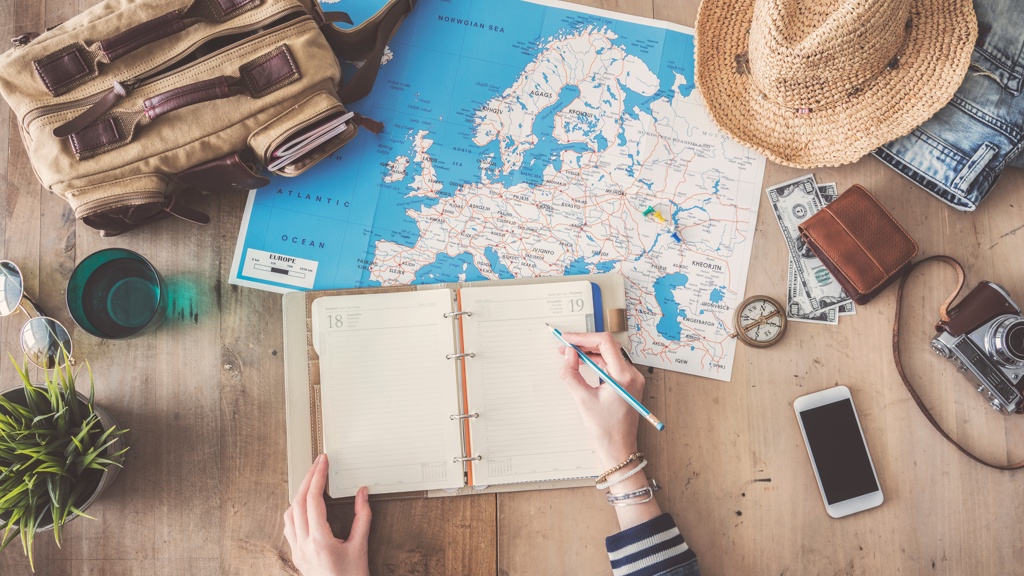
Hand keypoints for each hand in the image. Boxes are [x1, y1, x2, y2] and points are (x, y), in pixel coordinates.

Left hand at [283, 454, 371, 575]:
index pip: (313, 500)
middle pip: (298, 502)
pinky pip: (289, 527)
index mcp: (320, 541)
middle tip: (318, 463)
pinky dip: (295, 510)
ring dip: (299, 494)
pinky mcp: (297, 556)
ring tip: (311, 481)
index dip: (318, 476)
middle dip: (308, 479)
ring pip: (289, 513)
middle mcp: (304, 545)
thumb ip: (363, 517)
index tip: (323, 462)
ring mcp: (297, 551)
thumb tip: (362, 493)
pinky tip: (304, 506)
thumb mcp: (361, 546)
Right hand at [558, 332, 645, 468]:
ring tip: (569, 357)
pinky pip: (610, 367)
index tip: (567, 339)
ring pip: (608, 356)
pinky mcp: (626, 385)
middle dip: (584, 345)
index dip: (583, 337)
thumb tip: (567, 355)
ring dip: (588, 354)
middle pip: (607, 348)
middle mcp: (632, 375)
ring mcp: (630, 380)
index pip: (605, 343)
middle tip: (564, 347)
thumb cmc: (606, 431)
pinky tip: (581, 366)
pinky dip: (594, 364)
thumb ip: (571, 374)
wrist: (618, 451)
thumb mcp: (583, 400)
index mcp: (624, 376)